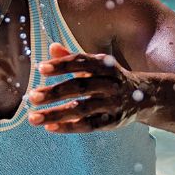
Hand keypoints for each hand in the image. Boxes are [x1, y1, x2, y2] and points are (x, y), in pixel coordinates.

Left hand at [27, 42, 145, 132]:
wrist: (143, 95)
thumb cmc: (108, 77)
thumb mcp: (95, 64)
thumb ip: (72, 57)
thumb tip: (52, 47)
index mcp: (104, 64)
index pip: (80, 62)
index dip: (61, 64)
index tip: (40, 68)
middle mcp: (109, 83)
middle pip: (79, 87)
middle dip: (54, 92)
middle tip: (32, 96)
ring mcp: (112, 103)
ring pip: (81, 109)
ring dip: (56, 114)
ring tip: (33, 118)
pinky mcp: (113, 121)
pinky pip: (89, 125)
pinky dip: (70, 127)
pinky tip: (50, 128)